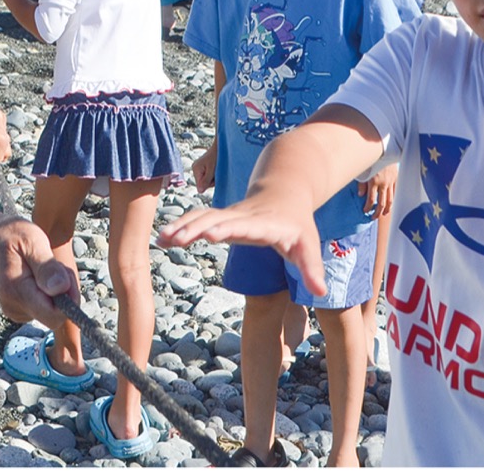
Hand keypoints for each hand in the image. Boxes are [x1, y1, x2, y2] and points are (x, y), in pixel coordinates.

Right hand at [0, 214, 75, 327]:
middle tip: (53, 265)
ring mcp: (14, 310)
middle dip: (63, 293)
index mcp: (15, 291)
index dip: (69, 300)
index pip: (53, 316)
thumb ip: (46, 267)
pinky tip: (36, 274)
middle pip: (54, 315)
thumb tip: (61, 289)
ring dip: (55, 291)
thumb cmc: (7, 235)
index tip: (66, 277)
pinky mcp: (17, 309)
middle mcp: (13, 307)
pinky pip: (42, 307)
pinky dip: (46, 292)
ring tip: (41, 265)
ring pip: (50, 311)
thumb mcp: (31, 239)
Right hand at [160, 195, 325, 296]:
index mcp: (266, 224)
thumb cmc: (298, 225)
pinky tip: (164, 237)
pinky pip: (198, 217)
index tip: (211, 234)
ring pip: (203, 217)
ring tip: (162, 239)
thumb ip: (312, 269)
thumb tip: (321, 292)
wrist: (284, 190)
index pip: (247, 227)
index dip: (229, 229)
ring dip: (183, 226)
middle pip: (217, 220)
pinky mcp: (221, 215)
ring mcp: (230, 214)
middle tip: (174, 238)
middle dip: (195, 228)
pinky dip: (181, 225)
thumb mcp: (309, 247)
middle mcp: (244, 216)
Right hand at [192, 143, 216, 193]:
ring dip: (213, 178)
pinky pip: (207, 176)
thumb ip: (206, 181)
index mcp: (196, 169)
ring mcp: (199, 168)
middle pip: (203, 183)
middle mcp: (195, 169)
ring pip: (206, 180)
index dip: (208, 184)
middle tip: (217, 172)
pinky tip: (215, 169)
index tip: (214, 177)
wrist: (221, 146)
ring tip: (217, 169)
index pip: (200, 185)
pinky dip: (213, 174)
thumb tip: (199, 192)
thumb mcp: (212, 170)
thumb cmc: (217, 157)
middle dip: (211, 180)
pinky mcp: (203, 167)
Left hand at [357, 163, 396, 217]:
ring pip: (390, 200)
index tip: (365, 211)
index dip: (367, 207)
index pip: (371, 200)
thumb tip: (360, 195)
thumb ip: (361, 183)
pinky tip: (390, 203)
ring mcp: (391, 181)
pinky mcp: (396, 178)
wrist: (383, 148)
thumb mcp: (362, 169)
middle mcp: (383, 183)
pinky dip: (393, 199)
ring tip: (384, 214)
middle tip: (373, 217)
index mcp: (374, 182)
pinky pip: (395, 192)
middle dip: (377, 212)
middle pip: (381, 203)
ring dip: (387, 209)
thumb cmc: (370, 158)